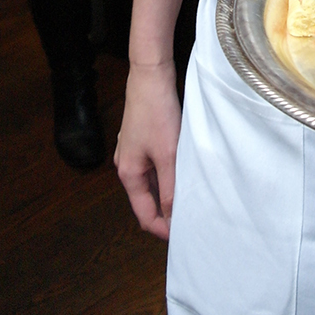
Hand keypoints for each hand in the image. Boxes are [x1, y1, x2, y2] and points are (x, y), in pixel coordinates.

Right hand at [115, 59, 180, 238]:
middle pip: (146, 200)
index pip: (144, 214)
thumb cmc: (157, 113)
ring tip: (189, 200)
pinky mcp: (140, 141)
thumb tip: (172, 216)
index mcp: (128, 174)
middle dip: (165, 213)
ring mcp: (132, 152)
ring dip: (167, 194)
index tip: (183, 236)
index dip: (162, 228)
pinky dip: (166, 177)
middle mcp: (126, 165)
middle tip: (189, 220)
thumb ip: (170, 187)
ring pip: (151, 184)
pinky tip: (182, 175)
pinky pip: (153, 168)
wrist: (150, 77)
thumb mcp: (167, 154)